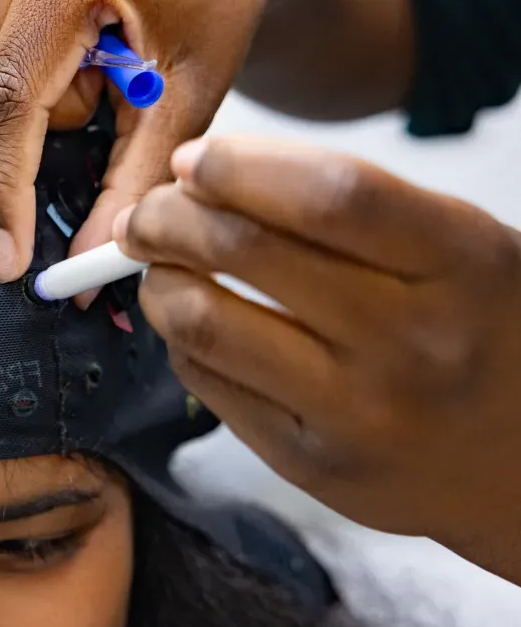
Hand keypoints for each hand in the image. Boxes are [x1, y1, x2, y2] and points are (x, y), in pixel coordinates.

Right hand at [0, 0, 286, 289]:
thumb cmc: (209, 10)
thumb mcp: (186, 103)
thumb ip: (132, 189)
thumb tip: (83, 268)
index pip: (8, 100)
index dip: (4, 191)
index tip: (8, 261)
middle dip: (34, 126)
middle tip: (98, 87)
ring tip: (62, 66)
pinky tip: (13, 54)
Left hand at [118, 134, 520, 582]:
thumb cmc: (479, 329)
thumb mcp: (458, 248)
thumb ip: (349, 205)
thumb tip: (200, 173)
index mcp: (462, 264)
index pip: (327, 195)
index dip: (237, 167)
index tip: (190, 160)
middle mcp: (411, 342)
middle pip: (245, 251)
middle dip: (167, 217)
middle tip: (147, 212)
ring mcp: (356, 413)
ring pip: (203, 322)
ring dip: (160, 281)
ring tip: (161, 267)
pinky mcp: (310, 466)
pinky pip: (207, 383)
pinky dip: (182, 340)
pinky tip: (196, 324)